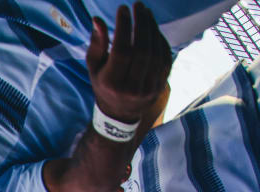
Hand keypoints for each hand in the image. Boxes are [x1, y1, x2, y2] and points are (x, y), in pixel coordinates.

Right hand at [85, 3, 171, 124]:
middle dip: (141, 24)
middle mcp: (131, 88)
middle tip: (138, 6)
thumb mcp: (94, 68)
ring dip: (152, 29)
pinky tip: (154, 28)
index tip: (123, 9)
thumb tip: (97, 20)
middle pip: (142, 50)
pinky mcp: (160, 86)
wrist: (119, 114)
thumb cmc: (103, 85)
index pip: (122, 51)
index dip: (124, 28)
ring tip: (146, 13)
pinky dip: (160, 40)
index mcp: (112, 84)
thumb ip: (96, 44)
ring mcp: (148, 88)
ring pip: (155, 53)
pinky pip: (165, 58)